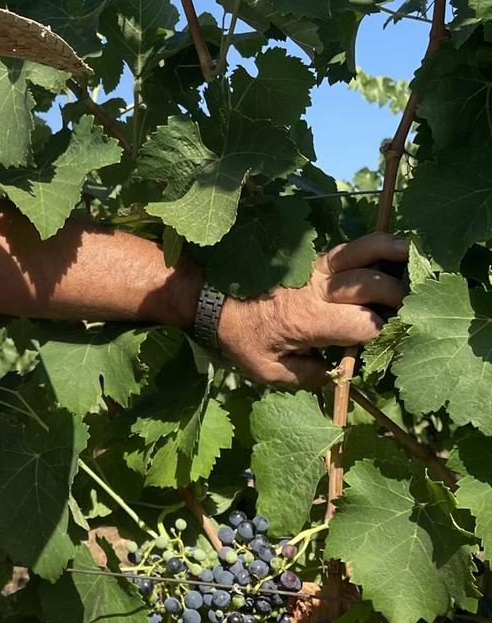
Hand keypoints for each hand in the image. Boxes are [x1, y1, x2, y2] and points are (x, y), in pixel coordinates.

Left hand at [216, 231, 408, 388]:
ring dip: (394, 253)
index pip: (366, 325)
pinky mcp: (312, 255)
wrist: (206, 295)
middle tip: (412, 306)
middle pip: (376, 286)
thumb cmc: (237, 336)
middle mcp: (319, 289)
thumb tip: (340, 374)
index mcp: (311, 320)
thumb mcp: (268, 370)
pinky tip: (391, 249)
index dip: (382, 335)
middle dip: (400, 297)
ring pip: (365, 251)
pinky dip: (374, 245)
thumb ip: (309, 377)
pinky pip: (349, 246)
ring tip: (415, 256)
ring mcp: (316, 266)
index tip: (385, 343)